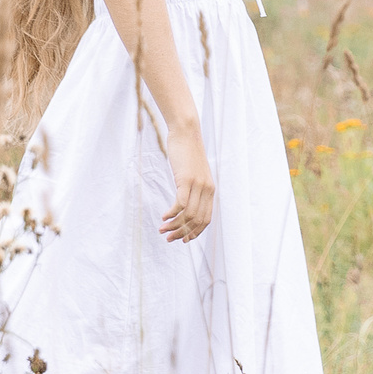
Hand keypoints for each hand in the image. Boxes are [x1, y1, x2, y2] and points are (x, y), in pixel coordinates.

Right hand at [163, 124, 214, 242]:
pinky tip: (163, 217)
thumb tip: (183, 203)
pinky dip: (172, 214)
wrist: (187, 133)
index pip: (206, 219)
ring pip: (188, 214)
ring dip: (175, 226)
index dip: (195, 233)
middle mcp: (207, 189)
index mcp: (210, 190)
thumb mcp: (193, 174)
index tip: (183, 240)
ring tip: (162, 230)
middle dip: (183, 233)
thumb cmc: (187, 153)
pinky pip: (180, 203)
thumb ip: (192, 188)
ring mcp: (198, 184)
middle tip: (168, 238)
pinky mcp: (187, 179)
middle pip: (197, 220)